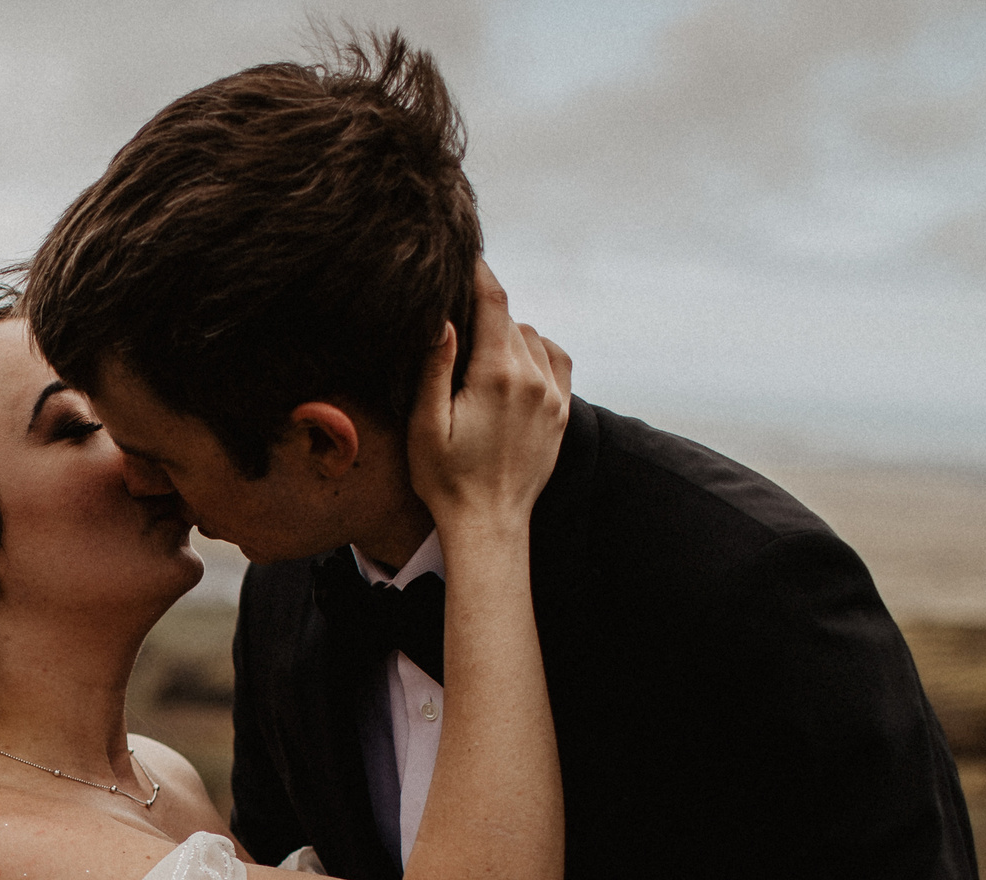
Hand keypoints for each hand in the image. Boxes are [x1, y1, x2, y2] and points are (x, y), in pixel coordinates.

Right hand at [407, 259, 572, 542]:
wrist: (488, 525)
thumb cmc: (446, 480)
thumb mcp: (425, 427)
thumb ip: (434, 369)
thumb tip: (442, 318)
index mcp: (497, 376)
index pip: (493, 302)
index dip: (478, 271)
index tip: (465, 249)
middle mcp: (532, 379)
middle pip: (511, 318)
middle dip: (486, 305)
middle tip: (458, 299)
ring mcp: (552, 396)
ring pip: (532, 337)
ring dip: (507, 333)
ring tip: (478, 345)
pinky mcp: (560, 412)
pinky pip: (554, 359)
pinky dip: (535, 350)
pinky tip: (513, 361)